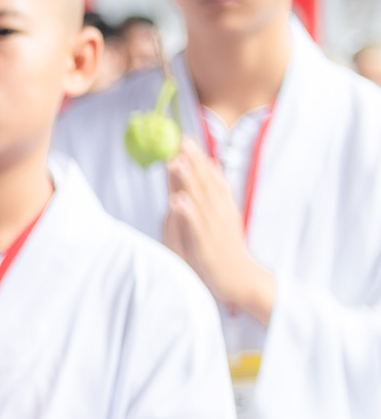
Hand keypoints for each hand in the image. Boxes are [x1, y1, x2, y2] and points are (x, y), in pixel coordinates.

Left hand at [164, 139, 274, 321]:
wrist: (242, 281)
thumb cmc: (225, 249)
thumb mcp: (222, 217)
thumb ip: (212, 194)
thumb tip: (211, 165)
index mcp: (221, 206)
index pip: (208, 177)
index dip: (197, 158)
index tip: (184, 137)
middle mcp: (218, 214)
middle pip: (204, 184)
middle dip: (192, 162)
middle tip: (180, 140)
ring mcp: (212, 231)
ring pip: (199, 202)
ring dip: (188, 181)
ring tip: (176, 162)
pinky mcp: (205, 249)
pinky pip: (195, 230)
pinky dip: (187, 215)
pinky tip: (177, 201)